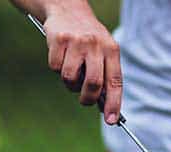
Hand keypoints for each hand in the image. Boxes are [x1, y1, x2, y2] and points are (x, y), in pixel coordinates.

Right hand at [43, 1, 121, 123]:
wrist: (67, 9)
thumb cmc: (87, 39)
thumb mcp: (102, 52)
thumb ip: (105, 77)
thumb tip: (104, 108)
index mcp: (111, 49)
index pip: (115, 82)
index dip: (113, 103)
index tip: (111, 120)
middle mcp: (96, 45)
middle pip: (93, 84)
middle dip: (88, 98)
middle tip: (85, 100)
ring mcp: (77, 42)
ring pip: (70, 78)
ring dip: (69, 82)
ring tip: (72, 70)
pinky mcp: (59, 39)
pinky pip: (55, 68)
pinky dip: (56, 67)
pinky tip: (61, 55)